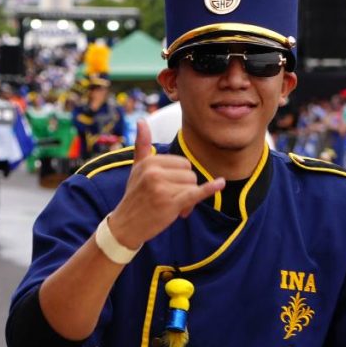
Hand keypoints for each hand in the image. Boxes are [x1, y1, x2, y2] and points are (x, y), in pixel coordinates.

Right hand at [106, 120, 224, 249]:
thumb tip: (142, 120)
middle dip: (185, 188)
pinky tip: (220, 183)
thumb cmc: (135, 196)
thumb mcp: (136, 168)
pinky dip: (209, 189)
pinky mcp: (170, 203)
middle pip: (190, 174)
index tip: (167, 189)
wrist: (125, 225)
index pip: (182, 163)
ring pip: (193, 185)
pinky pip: (195, 193)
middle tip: (170, 200)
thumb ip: (142, 145)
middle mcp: (154, 172)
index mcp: (149, 161)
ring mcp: (162, 187)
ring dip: (187, 200)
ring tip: (171, 208)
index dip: (180, 177)